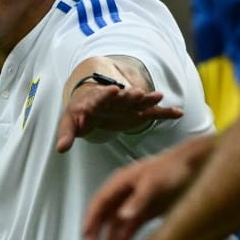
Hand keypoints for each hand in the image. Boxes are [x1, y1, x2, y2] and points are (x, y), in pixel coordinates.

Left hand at [55, 82, 183, 152]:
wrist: (90, 106)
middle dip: (129, 95)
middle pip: (122, 96)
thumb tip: (61, 149)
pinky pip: (152, 113)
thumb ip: (67, 135)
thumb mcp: (70, 123)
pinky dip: (165, 113)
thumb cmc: (79, 115)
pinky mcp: (137, 113)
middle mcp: (114, 100)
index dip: (108, 94)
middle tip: (138, 93)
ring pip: (139, 101)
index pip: (102, 96)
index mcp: (96, 100)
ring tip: (159, 96)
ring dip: (148, 99)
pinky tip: (178, 113)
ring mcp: (127, 105)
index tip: (115, 90)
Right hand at [82, 137, 212, 239]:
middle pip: (105, 214)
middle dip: (96, 232)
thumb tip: (122, 216)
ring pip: (116, 223)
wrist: (196, 164)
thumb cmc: (174, 168)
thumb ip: (139, 200)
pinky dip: (123, 238)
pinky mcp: (147, 210)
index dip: (91, 219)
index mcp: (122, 181)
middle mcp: (125, 192)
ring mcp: (136, 202)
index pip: (100, 202)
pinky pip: (130, 227)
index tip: (86, 235)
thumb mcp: (155, 183)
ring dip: (110, 239)